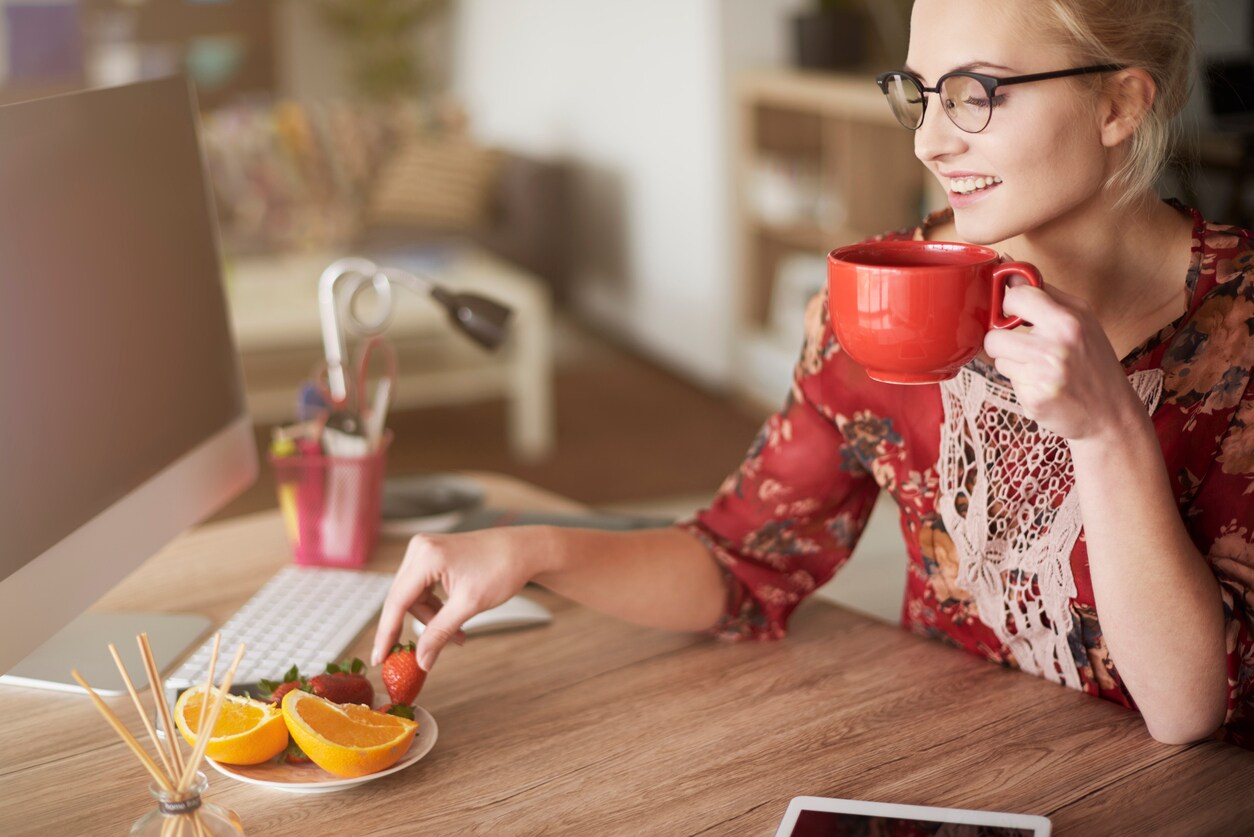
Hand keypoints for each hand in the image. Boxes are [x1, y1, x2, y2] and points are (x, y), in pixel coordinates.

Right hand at [371, 527, 547, 670]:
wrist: (525, 550)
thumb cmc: (503, 568)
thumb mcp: (469, 605)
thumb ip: (440, 633)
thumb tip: (421, 660)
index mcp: (425, 556)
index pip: (396, 602)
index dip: (387, 634)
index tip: (379, 659)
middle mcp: (420, 549)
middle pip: (403, 599)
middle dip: (417, 628)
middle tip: (419, 656)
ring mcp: (425, 550)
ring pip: (414, 597)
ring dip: (431, 620)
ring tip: (457, 636)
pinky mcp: (433, 556)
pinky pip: (424, 589)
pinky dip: (436, 608)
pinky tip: (454, 621)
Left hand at [982, 282, 1141, 440]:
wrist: (1111, 413)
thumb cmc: (1093, 360)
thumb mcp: (1080, 318)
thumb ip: (1043, 293)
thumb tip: (1007, 265)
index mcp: (1068, 320)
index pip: (1014, 297)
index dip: (1009, 305)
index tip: (1015, 313)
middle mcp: (1056, 347)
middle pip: (994, 335)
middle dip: (1003, 341)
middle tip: (1025, 346)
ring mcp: (1044, 376)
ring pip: (997, 359)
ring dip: (1012, 363)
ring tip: (1039, 367)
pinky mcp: (1034, 400)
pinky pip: (1007, 382)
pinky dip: (1021, 384)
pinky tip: (1043, 386)